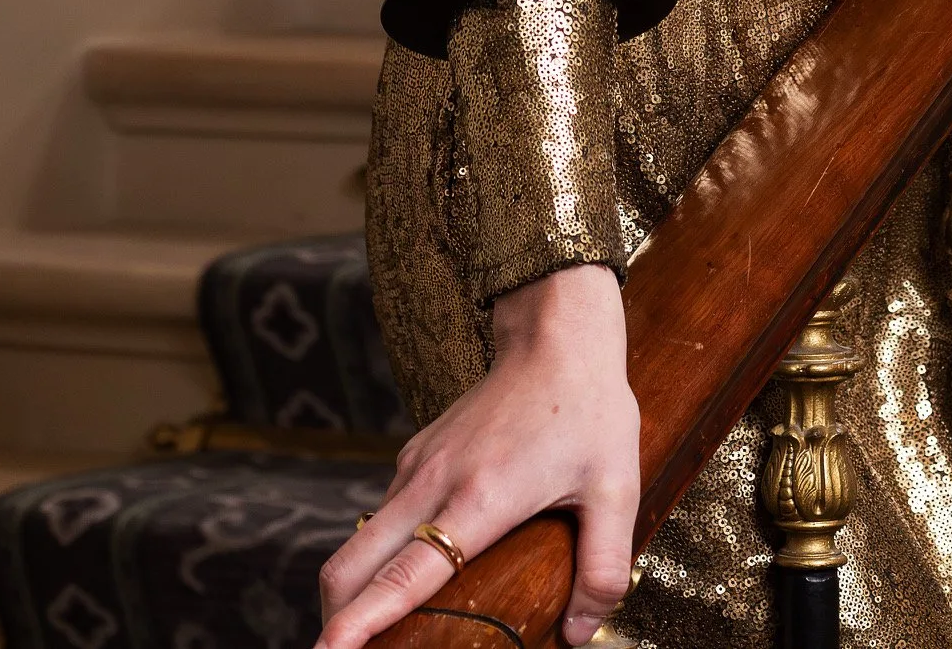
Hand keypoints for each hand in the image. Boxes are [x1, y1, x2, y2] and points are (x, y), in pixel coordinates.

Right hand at [317, 263, 637, 645]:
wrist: (557, 332)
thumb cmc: (588, 409)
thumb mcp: (615, 489)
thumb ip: (601, 568)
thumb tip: (576, 634)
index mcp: (477, 499)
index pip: (402, 577)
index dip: (359, 622)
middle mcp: (433, 483)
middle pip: (351, 565)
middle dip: (336, 620)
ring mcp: (418, 465)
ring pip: (359, 543)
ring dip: (352, 591)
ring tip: (370, 638)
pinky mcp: (418, 454)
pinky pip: (381, 517)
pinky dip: (374, 559)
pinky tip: (402, 579)